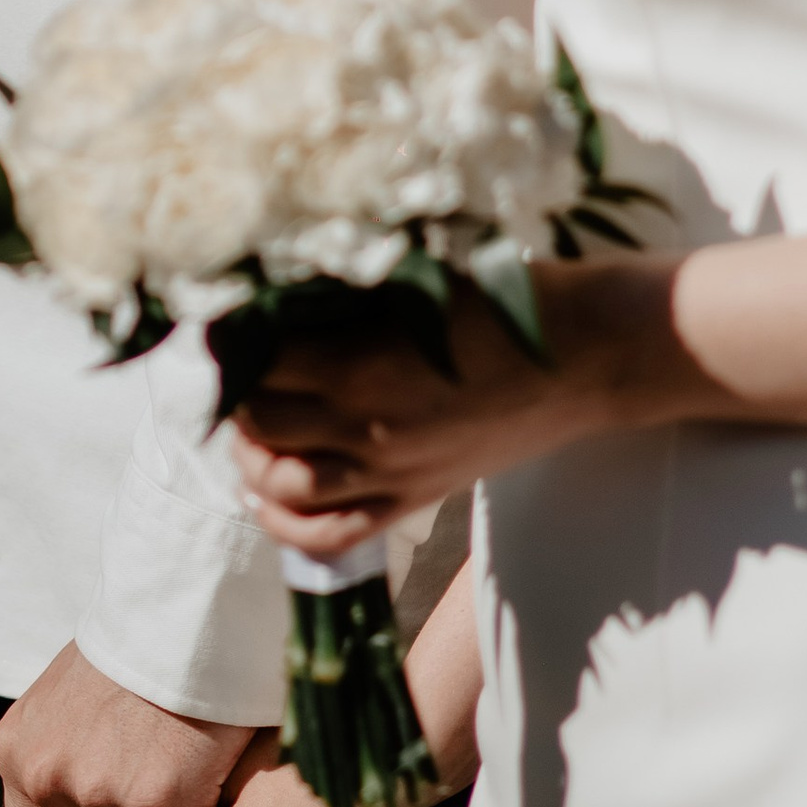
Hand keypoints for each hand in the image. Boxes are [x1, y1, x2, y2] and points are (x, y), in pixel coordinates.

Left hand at [0, 644, 254, 806]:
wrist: (182, 603)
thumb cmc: (136, 642)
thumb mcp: (67, 701)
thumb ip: (55, 769)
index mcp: (17, 756)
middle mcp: (46, 781)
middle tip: (170, 801)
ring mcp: (98, 793)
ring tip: (188, 763)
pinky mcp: (153, 798)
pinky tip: (209, 767)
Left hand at [233, 261, 665, 559]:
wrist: (589, 354)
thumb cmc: (511, 295)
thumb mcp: (421, 271)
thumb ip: (349, 285)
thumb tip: (275, 279)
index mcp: (364, 362)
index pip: (257, 359)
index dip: (227, 336)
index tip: (218, 313)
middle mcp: (368, 428)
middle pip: (258, 423)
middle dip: (233, 390)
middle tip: (235, 358)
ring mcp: (391, 473)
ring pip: (282, 483)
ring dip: (250, 451)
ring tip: (249, 416)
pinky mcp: (416, 499)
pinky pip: (330, 534)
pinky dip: (283, 520)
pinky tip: (264, 490)